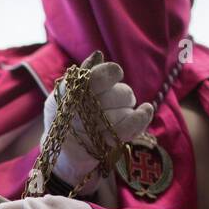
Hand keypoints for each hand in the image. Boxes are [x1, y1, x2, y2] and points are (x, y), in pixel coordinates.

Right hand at [43, 53, 152, 188]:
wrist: (62, 152)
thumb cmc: (66, 116)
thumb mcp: (66, 93)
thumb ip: (83, 74)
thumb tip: (98, 56)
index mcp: (68, 94)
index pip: (95, 78)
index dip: (110, 73)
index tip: (116, 73)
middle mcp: (79, 112)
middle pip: (118, 94)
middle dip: (121, 94)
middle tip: (113, 98)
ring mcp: (93, 130)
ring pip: (126, 109)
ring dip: (127, 107)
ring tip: (117, 111)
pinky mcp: (106, 144)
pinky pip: (129, 127)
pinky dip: (142, 117)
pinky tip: (146, 109)